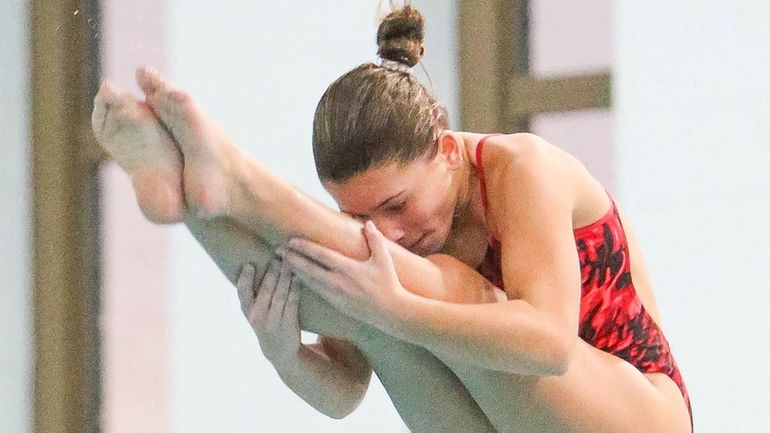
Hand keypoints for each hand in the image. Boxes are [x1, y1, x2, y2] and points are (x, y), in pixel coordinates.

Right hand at [237, 258, 301, 365]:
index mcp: (248, 311)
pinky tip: (298, 277)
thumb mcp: (253, 312)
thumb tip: (252, 264)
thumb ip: (252, 294)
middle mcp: (258, 316)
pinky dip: (295, 288)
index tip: (249, 265)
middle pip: (266, 289)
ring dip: (286, 276)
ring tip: (290, 260)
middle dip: (272, 270)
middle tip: (278, 253)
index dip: (245, 279)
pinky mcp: (289, 323)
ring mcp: (274, 321)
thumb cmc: (266, 322)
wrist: (280, 352)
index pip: (242, 293)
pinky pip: (292, 302)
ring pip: (280, 294)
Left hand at [279, 221, 409, 331]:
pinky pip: (314, 291)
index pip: (321, 256)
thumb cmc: (388, 284)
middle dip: (292, 259)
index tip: (291, 241)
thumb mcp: (383, 259)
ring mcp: (335, 295)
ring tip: (281, 263)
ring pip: (308, 281)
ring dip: (294, 271)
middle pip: (308, 269)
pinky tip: (296, 279)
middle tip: (277, 250)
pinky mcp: (335, 304)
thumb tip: (367, 223)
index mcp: (348, 269)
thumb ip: (375, 239)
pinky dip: (303, 283)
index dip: (304, 247)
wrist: (390, 313)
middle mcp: (338, 282)